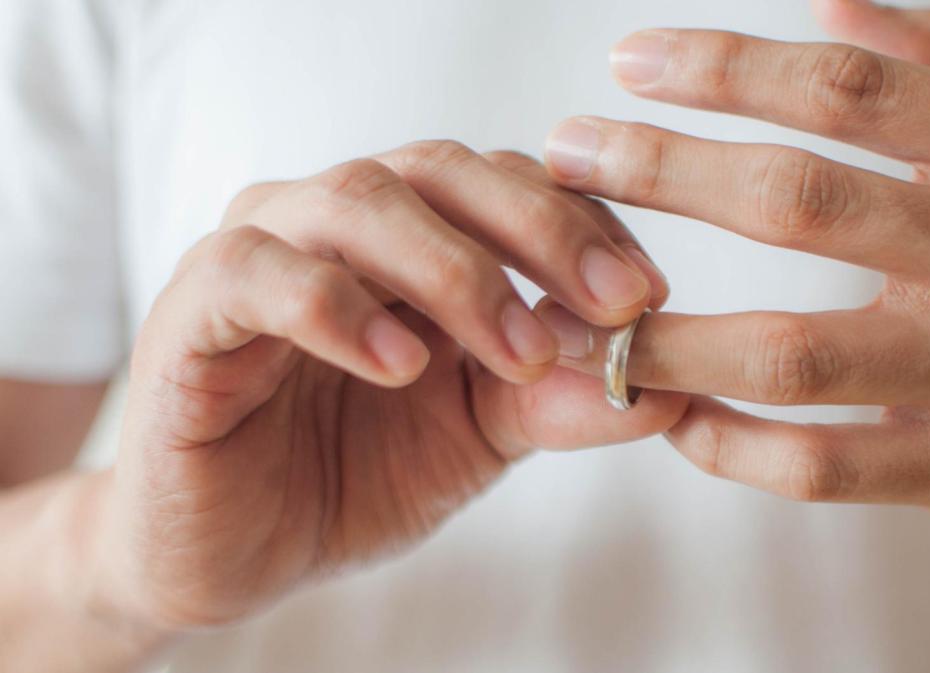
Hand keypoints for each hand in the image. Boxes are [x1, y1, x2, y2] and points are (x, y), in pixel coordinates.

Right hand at [97, 141, 683, 631]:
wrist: (237, 552)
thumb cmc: (356, 473)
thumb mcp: (482, 437)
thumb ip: (559, 400)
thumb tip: (667, 384)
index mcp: (411, 235)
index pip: (508, 183)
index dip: (585, 227)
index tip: (649, 295)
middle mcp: (338, 222)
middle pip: (441, 167)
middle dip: (540, 230)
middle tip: (612, 304)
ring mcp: (262, 253)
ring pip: (357, 200)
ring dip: (455, 270)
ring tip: (517, 350)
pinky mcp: (193, 310)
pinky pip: (258, 272)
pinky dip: (338, 307)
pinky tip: (401, 364)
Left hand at [539, 2, 929, 540]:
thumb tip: (826, 7)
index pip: (843, 90)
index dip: (720, 68)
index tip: (630, 62)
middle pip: (795, 200)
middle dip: (656, 168)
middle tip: (562, 154)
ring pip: (790, 354)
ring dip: (666, 335)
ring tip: (582, 313)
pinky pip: (820, 467)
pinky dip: (730, 446)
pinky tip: (673, 414)